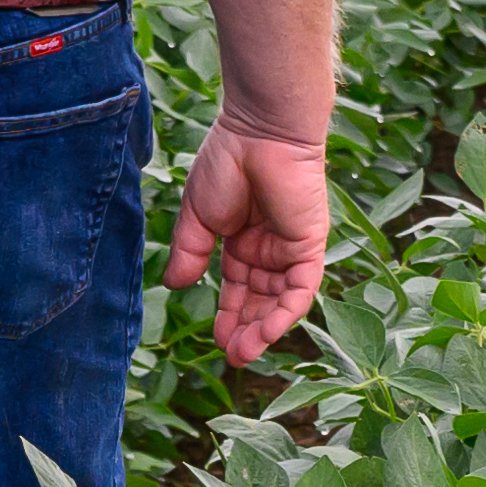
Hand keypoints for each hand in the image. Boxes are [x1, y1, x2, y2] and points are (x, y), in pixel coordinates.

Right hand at [170, 119, 330, 362]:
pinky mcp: (310, 244)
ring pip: (280, 300)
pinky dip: (285, 313)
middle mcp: (270, 247)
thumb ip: (190, 252)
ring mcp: (291, 247)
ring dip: (264, 329)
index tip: (216, 340)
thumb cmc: (227, 161)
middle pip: (261, 299)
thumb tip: (175, 286)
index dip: (229, 315)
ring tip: (243, 354)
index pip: (239, 287)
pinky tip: (267, 334)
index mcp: (244, 238)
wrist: (259, 130)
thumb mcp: (198, 216)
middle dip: (246, 329)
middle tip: (232, 356)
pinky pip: (301, 288)